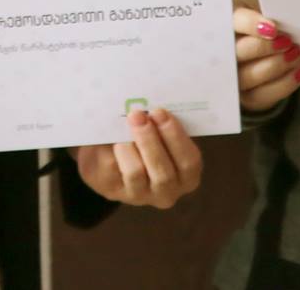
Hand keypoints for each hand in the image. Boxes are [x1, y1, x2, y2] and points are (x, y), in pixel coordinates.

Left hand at [71, 108, 203, 208]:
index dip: (175, 136)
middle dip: (149, 140)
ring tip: (122, 125)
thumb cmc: (146, 139)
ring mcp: (140, 195)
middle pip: (163, 173)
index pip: (189, 162)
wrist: (112, 156)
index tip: (159, 112)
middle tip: (137, 115)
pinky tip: (110, 136)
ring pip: (136, 173)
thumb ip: (164, 124)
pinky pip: (112, 170)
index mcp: (186, 176)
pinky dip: (111, 150)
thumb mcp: (161, 133)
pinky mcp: (114, 191)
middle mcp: (167, 192)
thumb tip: (152, 103)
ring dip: (129, 145)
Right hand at [233, 0, 299, 112]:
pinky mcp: (247, 97)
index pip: (233, 23)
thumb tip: (280, 21)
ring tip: (295, 53)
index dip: (251, 25)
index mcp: (226, 22)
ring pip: (251, 75)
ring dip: (277, 65)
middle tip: (287, 41)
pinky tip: (299, 71)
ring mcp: (234, 78)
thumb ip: (266, 12)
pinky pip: (264, 95)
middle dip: (265, 48)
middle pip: (238, 52)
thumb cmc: (260, 23)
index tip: (272, 29)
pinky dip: (285, 84)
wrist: (261, 44)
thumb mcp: (261, 9)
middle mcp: (223, 53)